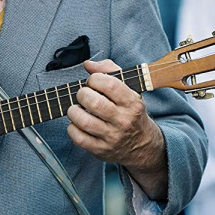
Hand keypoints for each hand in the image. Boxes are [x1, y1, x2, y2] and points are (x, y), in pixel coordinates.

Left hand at [66, 59, 167, 199]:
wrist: (142, 145)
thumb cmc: (130, 111)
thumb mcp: (129, 89)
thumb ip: (110, 71)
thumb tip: (88, 64)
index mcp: (132, 103)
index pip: (110, 85)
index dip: (95, 79)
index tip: (93, 82)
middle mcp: (124, 121)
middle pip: (94, 102)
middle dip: (82, 94)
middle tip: (83, 95)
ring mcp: (112, 137)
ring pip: (83, 121)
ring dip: (74, 111)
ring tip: (77, 109)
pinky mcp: (101, 150)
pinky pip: (78, 138)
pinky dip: (72, 128)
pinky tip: (78, 124)